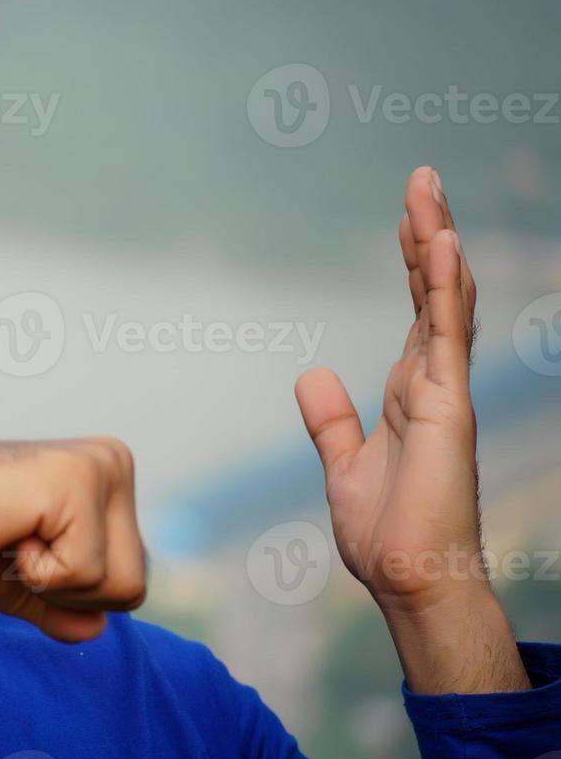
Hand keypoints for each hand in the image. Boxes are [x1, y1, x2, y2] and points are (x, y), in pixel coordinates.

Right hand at [0, 438, 146, 642]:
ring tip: (6, 535)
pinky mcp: (75, 482)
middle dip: (66, 594)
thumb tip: (96, 629)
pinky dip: (36, 575)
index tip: (13, 547)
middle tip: (7, 544)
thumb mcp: (14, 582)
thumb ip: (62, 606)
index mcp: (106, 476)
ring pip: (123, 587)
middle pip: (136, 587)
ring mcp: (99, 467)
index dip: (65, 593)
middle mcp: (113, 461)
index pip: (130, 581)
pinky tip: (2, 530)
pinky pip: (84, 576)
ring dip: (52, 585)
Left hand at [294, 166, 526, 692]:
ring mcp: (443, 391)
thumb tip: (312, 375)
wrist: (406, 577)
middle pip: (431, 293)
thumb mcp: (344, 464)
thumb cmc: (385, 532)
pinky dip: (442, 287)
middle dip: (427, 237)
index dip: (412, 264)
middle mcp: (432, 383)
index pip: (413, 312)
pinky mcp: (446, 406)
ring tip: (428, 191)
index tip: (408, 220)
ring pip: (442, 301)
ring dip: (436, 244)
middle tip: (422, 181)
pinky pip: (443, 334)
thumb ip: (332, 420)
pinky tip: (441, 244)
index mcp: (409, 393)